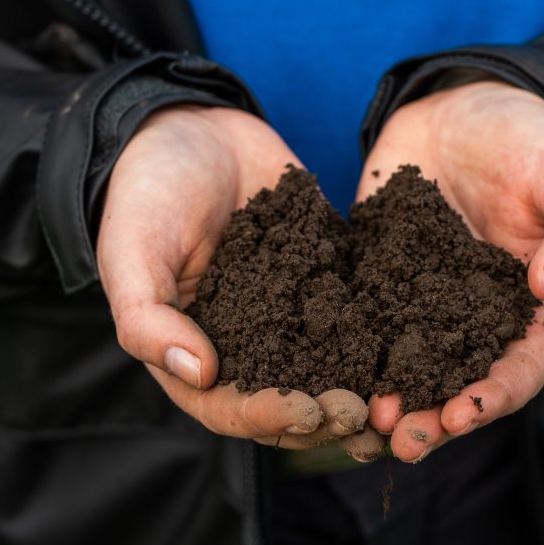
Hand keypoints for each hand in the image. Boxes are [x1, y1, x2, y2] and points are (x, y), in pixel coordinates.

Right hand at [99, 106, 380, 459]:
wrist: (190, 127)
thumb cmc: (146, 193)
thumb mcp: (131, 252)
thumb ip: (148, 319)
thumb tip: (199, 375)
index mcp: (193, 354)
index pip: (231, 407)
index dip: (269, 417)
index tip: (308, 411)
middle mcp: (246, 346)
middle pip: (288, 402)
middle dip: (326, 415)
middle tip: (364, 413)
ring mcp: (288, 315)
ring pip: (328, 370)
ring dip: (360, 390)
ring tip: (394, 396)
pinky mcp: (324, 280)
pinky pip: (356, 313)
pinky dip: (381, 334)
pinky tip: (411, 341)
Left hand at [358, 80, 543, 461]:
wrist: (463, 104)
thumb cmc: (531, 140)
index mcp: (527, 309)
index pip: (518, 369)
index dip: (493, 397)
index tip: (462, 415)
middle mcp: (471, 318)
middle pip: (455, 383)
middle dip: (432, 417)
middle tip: (401, 438)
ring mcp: (419, 302)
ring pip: (404, 365)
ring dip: (386, 397)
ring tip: (362, 418)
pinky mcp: (375, 279)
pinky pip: (359, 321)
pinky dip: (345, 350)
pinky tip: (321, 367)